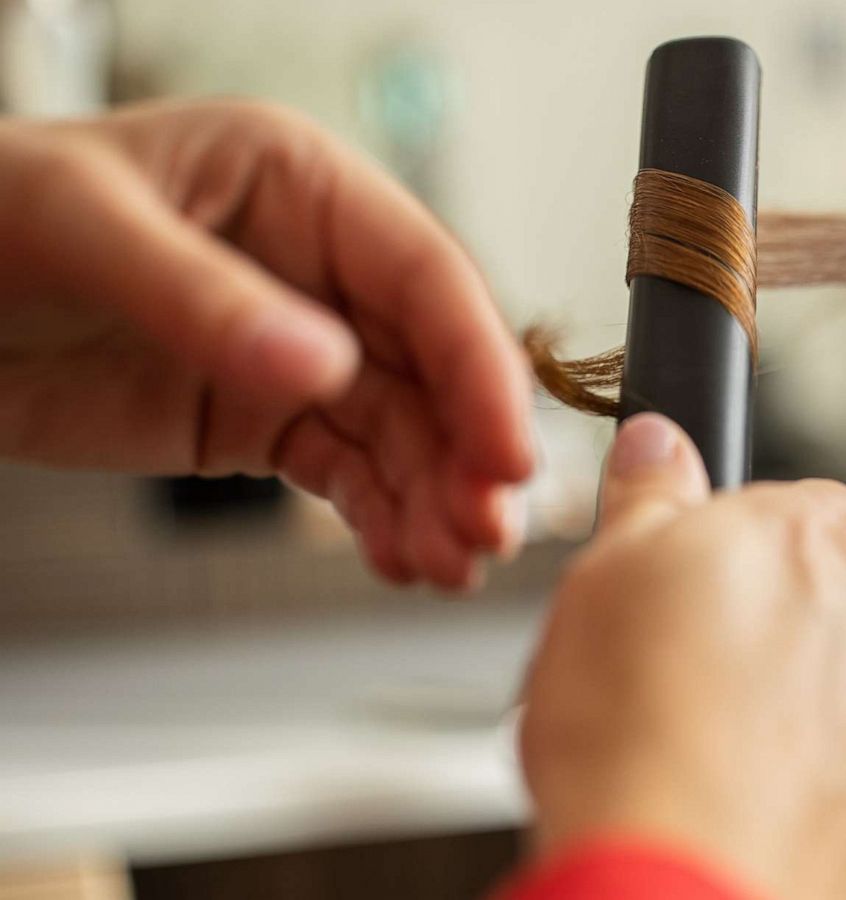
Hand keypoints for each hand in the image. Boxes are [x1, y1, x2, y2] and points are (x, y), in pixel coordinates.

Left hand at [0, 100, 533, 589]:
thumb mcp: (81, 232)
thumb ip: (203, 296)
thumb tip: (323, 367)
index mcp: (300, 184)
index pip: (424, 275)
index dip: (479, 366)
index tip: (507, 454)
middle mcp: (320, 265)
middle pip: (432, 365)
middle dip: (466, 452)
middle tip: (485, 533)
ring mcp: (297, 346)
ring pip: (402, 431)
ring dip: (434, 500)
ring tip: (444, 565)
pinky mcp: (264, 417)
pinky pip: (347, 470)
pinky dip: (381, 518)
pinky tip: (400, 559)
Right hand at [519, 414, 845, 899]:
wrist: (672, 891)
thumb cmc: (626, 741)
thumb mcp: (599, 581)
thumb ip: (650, 499)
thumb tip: (663, 444)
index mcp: (801, 550)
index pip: (821, 505)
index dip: (765, 539)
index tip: (714, 573)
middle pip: (835, 607)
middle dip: (778, 632)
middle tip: (687, 677)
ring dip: (797, 713)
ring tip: (703, 755)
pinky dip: (809, 790)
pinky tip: (735, 808)